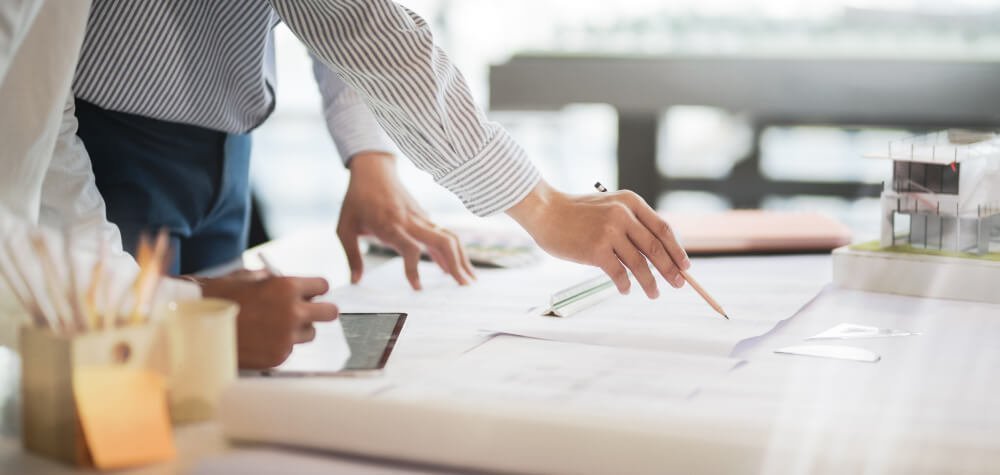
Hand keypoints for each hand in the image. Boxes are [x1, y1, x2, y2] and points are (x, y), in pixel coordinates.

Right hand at [199, 271, 338, 368]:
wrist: (193, 328)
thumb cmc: (217, 298)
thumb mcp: (246, 278)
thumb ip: (273, 280)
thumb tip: (289, 284)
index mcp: (286, 287)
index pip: (322, 286)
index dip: (315, 288)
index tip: (311, 292)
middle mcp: (292, 313)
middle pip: (329, 313)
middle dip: (320, 310)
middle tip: (308, 310)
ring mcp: (287, 338)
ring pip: (310, 333)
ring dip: (299, 329)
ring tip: (274, 325)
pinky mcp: (278, 357)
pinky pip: (290, 348)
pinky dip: (280, 344)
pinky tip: (260, 339)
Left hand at [337, 152, 474, 289]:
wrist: (373, 170)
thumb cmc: (356, 200)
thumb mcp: (344, 227)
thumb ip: (351, 256)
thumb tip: (356, 281)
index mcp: (390, 225)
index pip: (410, 248)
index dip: (414, 268)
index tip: (417, 288)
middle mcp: (411, 221)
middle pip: (442, 241)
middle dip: (456, 264)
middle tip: (465, 286)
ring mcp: (422, 218)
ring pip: (449, 237)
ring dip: (462, 258)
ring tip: (470, 280)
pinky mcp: (425, 217)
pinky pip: (445, 235)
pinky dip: (454, 252)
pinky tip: (455, 269)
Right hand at [506, 180, 689, 298]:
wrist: (546, 212)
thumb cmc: (577, 213)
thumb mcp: (610, 207)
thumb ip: (631, 223)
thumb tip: (656, 253)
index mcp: (631, 202)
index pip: (663, 229)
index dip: (677, 249)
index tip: (685, 266)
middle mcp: (623, 215)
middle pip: (655, 248)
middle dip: (670, 269)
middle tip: (678, 284)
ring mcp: (609, 232)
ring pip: (639, 264)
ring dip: (649, 282)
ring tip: (654, 294)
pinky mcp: (596, 249)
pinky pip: (618, 273)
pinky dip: (624, 285)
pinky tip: (625, 290)